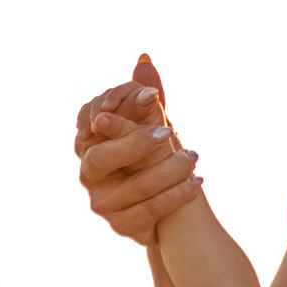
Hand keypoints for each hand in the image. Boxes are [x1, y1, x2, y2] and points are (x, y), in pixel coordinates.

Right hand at [74, 49, 202, 245]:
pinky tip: (197, 182)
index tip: (151, 98)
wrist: (165, 207)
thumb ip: (144, 96)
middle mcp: (89, 174)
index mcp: (90, 143)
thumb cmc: (152, 156)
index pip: (93, 122)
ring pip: (133, 187)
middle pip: (101, 158)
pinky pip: (150, 212)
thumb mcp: (151, 124)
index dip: (119, 111)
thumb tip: (145, 59)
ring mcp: (102, 203)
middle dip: (136, 143)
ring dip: (168, 171)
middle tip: (169, 131)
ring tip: (194, 156)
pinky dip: (177, 195)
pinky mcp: (121, 227)